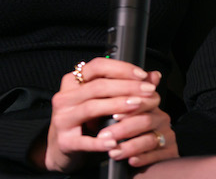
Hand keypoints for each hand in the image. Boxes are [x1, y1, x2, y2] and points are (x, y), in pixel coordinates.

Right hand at [38, 57, 165, 173]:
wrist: (61, 148)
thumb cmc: (85, 120)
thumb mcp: (103, 100)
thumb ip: (128, 87)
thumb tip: (154, 76)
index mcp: (73, 82)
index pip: (98, 66)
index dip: (122, 68)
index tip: (142, 75)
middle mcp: (65, 97)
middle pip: (98, 86)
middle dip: (126, 87)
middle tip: (148, 91)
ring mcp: (62, 119)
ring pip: (92, 108)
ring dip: (117, 106)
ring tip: (137, 106)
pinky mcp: (64, 141)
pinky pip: (84, 141)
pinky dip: (100, 142)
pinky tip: (115, 143)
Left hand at [102, 90, 178, 168]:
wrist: (141, 155)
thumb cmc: (130, 132)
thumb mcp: (122, 115)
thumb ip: (119, 100)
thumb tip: (112, 79)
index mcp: (152, 106)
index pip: (145, 101)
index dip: (129, 107)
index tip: (113, 115)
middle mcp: (162, 119)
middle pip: (145, 120)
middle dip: (123, 129)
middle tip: (105, 136)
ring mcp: (168, 136)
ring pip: (150, 139)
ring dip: (130, 146)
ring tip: (113, 152)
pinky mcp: (171, 153)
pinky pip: (157, 156)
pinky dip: (143, 158)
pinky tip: (131, 161)